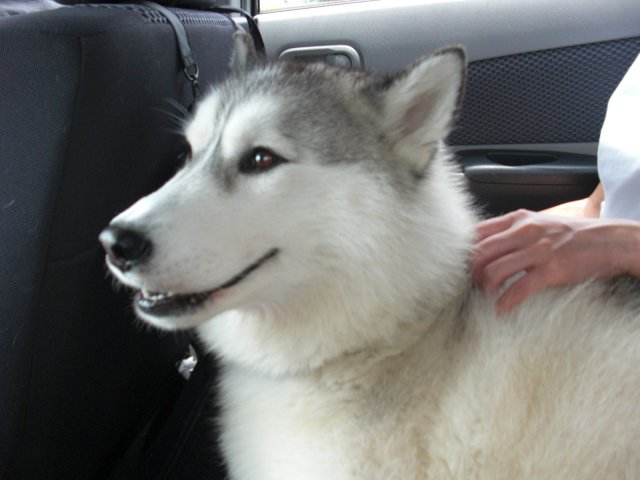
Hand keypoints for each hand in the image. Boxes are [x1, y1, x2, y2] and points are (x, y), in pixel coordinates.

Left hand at [472, 209, 639, 313]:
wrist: (611, 239)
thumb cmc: (573, 234)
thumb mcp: (539, 223)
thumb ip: (514, 231)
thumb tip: (487, 245)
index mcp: (518, 219)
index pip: (477, 232)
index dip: (464, 251)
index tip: (460, 265)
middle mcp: (524, 231)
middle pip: (480, 252)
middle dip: (470, 272)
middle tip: (471, 285)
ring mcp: (537, 250)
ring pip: (494, 270)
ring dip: (485, 288)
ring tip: (487, 297)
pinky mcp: (551, 269)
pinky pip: (519, 289)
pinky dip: (505, 302)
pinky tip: (501, 310)